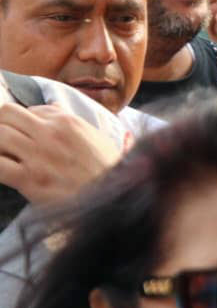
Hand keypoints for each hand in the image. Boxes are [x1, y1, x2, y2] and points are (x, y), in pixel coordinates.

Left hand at [0, 103, 120, 204]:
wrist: (114, 202)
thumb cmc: (108, 172)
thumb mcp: (98, 139)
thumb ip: (72, 120)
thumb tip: (54, 105)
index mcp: (67, 122)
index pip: (31, 109)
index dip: (25, 122)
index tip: (26, 134)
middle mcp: (50, 134)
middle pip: (7, 114)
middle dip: (3, 125)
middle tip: (7, 142)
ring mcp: (38, 156)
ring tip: (6, 157)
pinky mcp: (29, 180)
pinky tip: (5, 173)